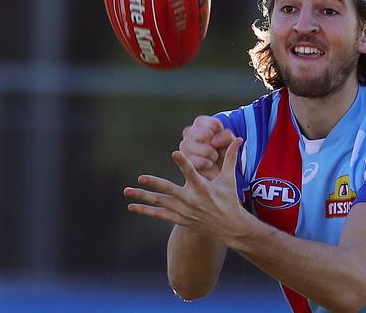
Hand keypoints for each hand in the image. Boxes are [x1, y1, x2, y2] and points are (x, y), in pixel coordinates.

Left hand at [124, 137, 253, 243]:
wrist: (230, 227)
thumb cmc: (229, 199)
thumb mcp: (229, 178)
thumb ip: (230, 157)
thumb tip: (238, 138)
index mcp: (203, 187)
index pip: (191, 172)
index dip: (183, 162)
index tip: (174, 153)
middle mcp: (191, 199)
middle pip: (169, 190)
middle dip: (154, 183)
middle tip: (141, 177)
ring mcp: (184, 211)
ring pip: (160, 203)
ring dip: (143, 197)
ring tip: (127, 191)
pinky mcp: (180, 219)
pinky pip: (159, 215)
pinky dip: (146, 211)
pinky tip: (132, 207)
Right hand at [179, 116, 235, 180]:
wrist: (222, 169)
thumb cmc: (224, 150)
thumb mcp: (230, 142)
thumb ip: (226, 136)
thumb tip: (213, 141)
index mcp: (199, 126)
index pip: (200, 121)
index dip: (212, 125)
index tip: (220, 130)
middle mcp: (189, 135)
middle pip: (190, 131)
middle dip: (204, 135)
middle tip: (214, 144)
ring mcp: (184, 148)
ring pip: (187, 144)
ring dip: (205, 150)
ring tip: (214, 156)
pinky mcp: (184, 162)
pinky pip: (189, 160)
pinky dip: (203, 162)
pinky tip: (209, 164)